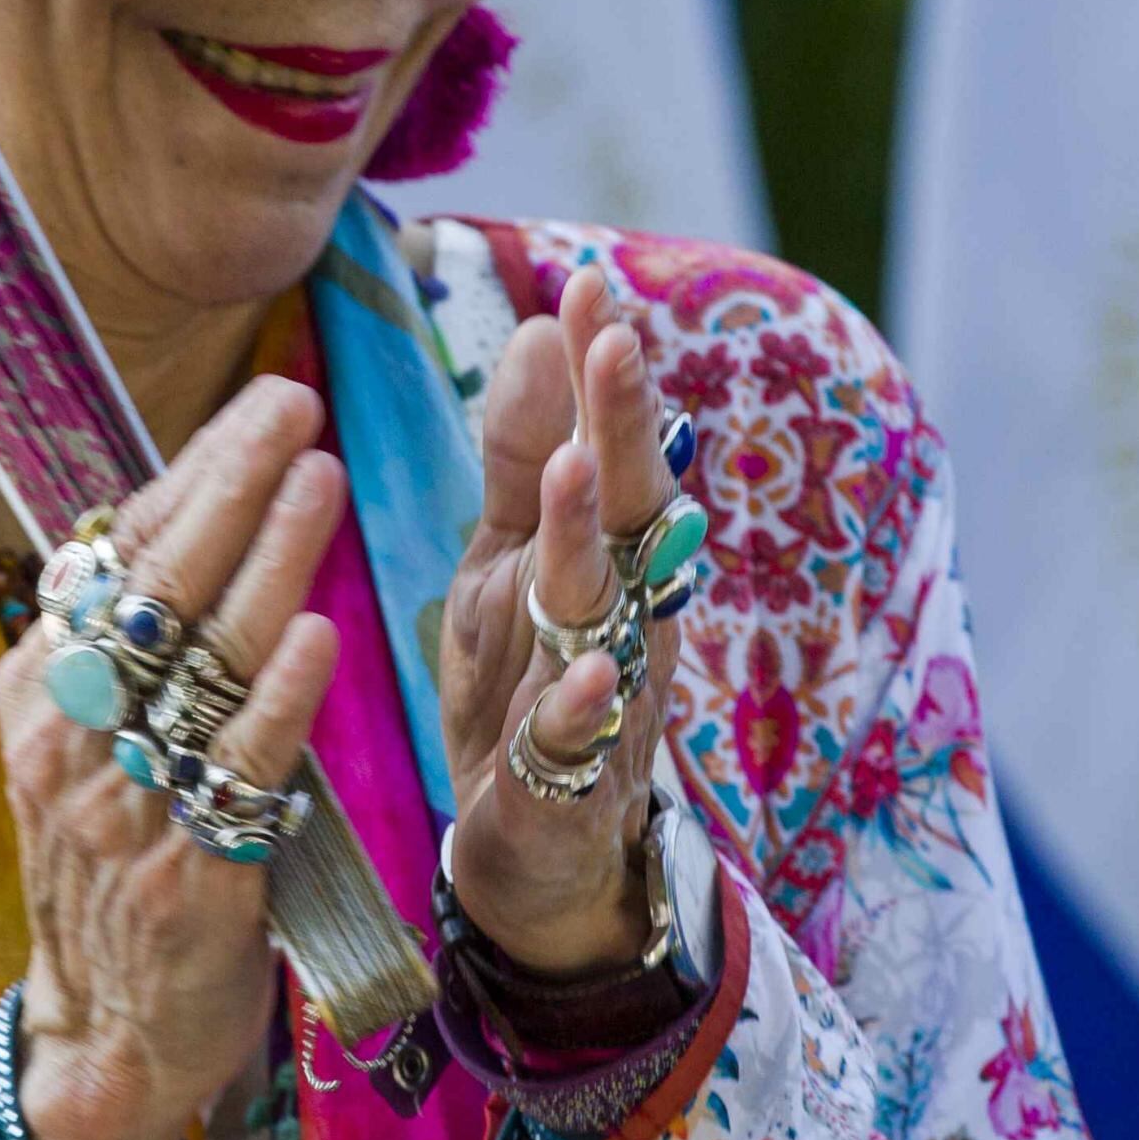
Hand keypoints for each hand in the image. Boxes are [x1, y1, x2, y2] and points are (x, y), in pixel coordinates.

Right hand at [0, 376, 347, 1139]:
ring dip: (267, 560)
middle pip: (153, 587)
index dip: (196, 471)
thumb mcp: (97, 741)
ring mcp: (118, 807)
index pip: (119, 552)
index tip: (266, 402)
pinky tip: (317, 635)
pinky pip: (237, 770)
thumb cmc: (123, 862)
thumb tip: (204, 504)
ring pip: (198, 663)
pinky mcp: (182, 875)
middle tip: (296, 403)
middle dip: (231, 483)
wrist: (111, 1032)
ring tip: (321, 477)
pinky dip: (278, 699)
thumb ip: (139, 642)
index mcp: (38, 687)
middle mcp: (65, 737)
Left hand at [437, 264, 682, 973]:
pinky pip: (578, 743)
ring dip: (589, 541)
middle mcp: (621, 616)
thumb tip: (543, 324)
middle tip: (614, 337)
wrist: (543, 856)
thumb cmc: (530, 690)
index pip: (611, 449)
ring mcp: (603, 701)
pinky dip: (580, 709)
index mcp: (603, 557)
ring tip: (573, 468)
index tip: (589, 283)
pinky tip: (585, 673)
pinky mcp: (568, 787)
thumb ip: (520, 454)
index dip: (602, 374)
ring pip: (600, 612)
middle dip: (618, 426)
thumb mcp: (509, 561)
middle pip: (629, 512)